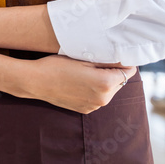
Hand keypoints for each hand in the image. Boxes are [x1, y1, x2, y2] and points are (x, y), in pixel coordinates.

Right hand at [17, 56, 135, 113]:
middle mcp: (103, 98)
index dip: (124, 62)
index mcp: (105, 83)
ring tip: (86, 72)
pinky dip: (94, 90)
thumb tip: (122, 59)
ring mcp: (94, 106)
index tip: (116, 55)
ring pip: (109, 91)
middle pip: (119, 82)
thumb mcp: (83, 58)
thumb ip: (106, 61)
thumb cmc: (57, 65)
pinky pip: (97, 98)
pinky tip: (79, 82)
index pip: (128, 71)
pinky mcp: (86, 110)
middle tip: (97, 61)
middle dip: (113, 72)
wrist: (36, 81)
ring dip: (104, 82)